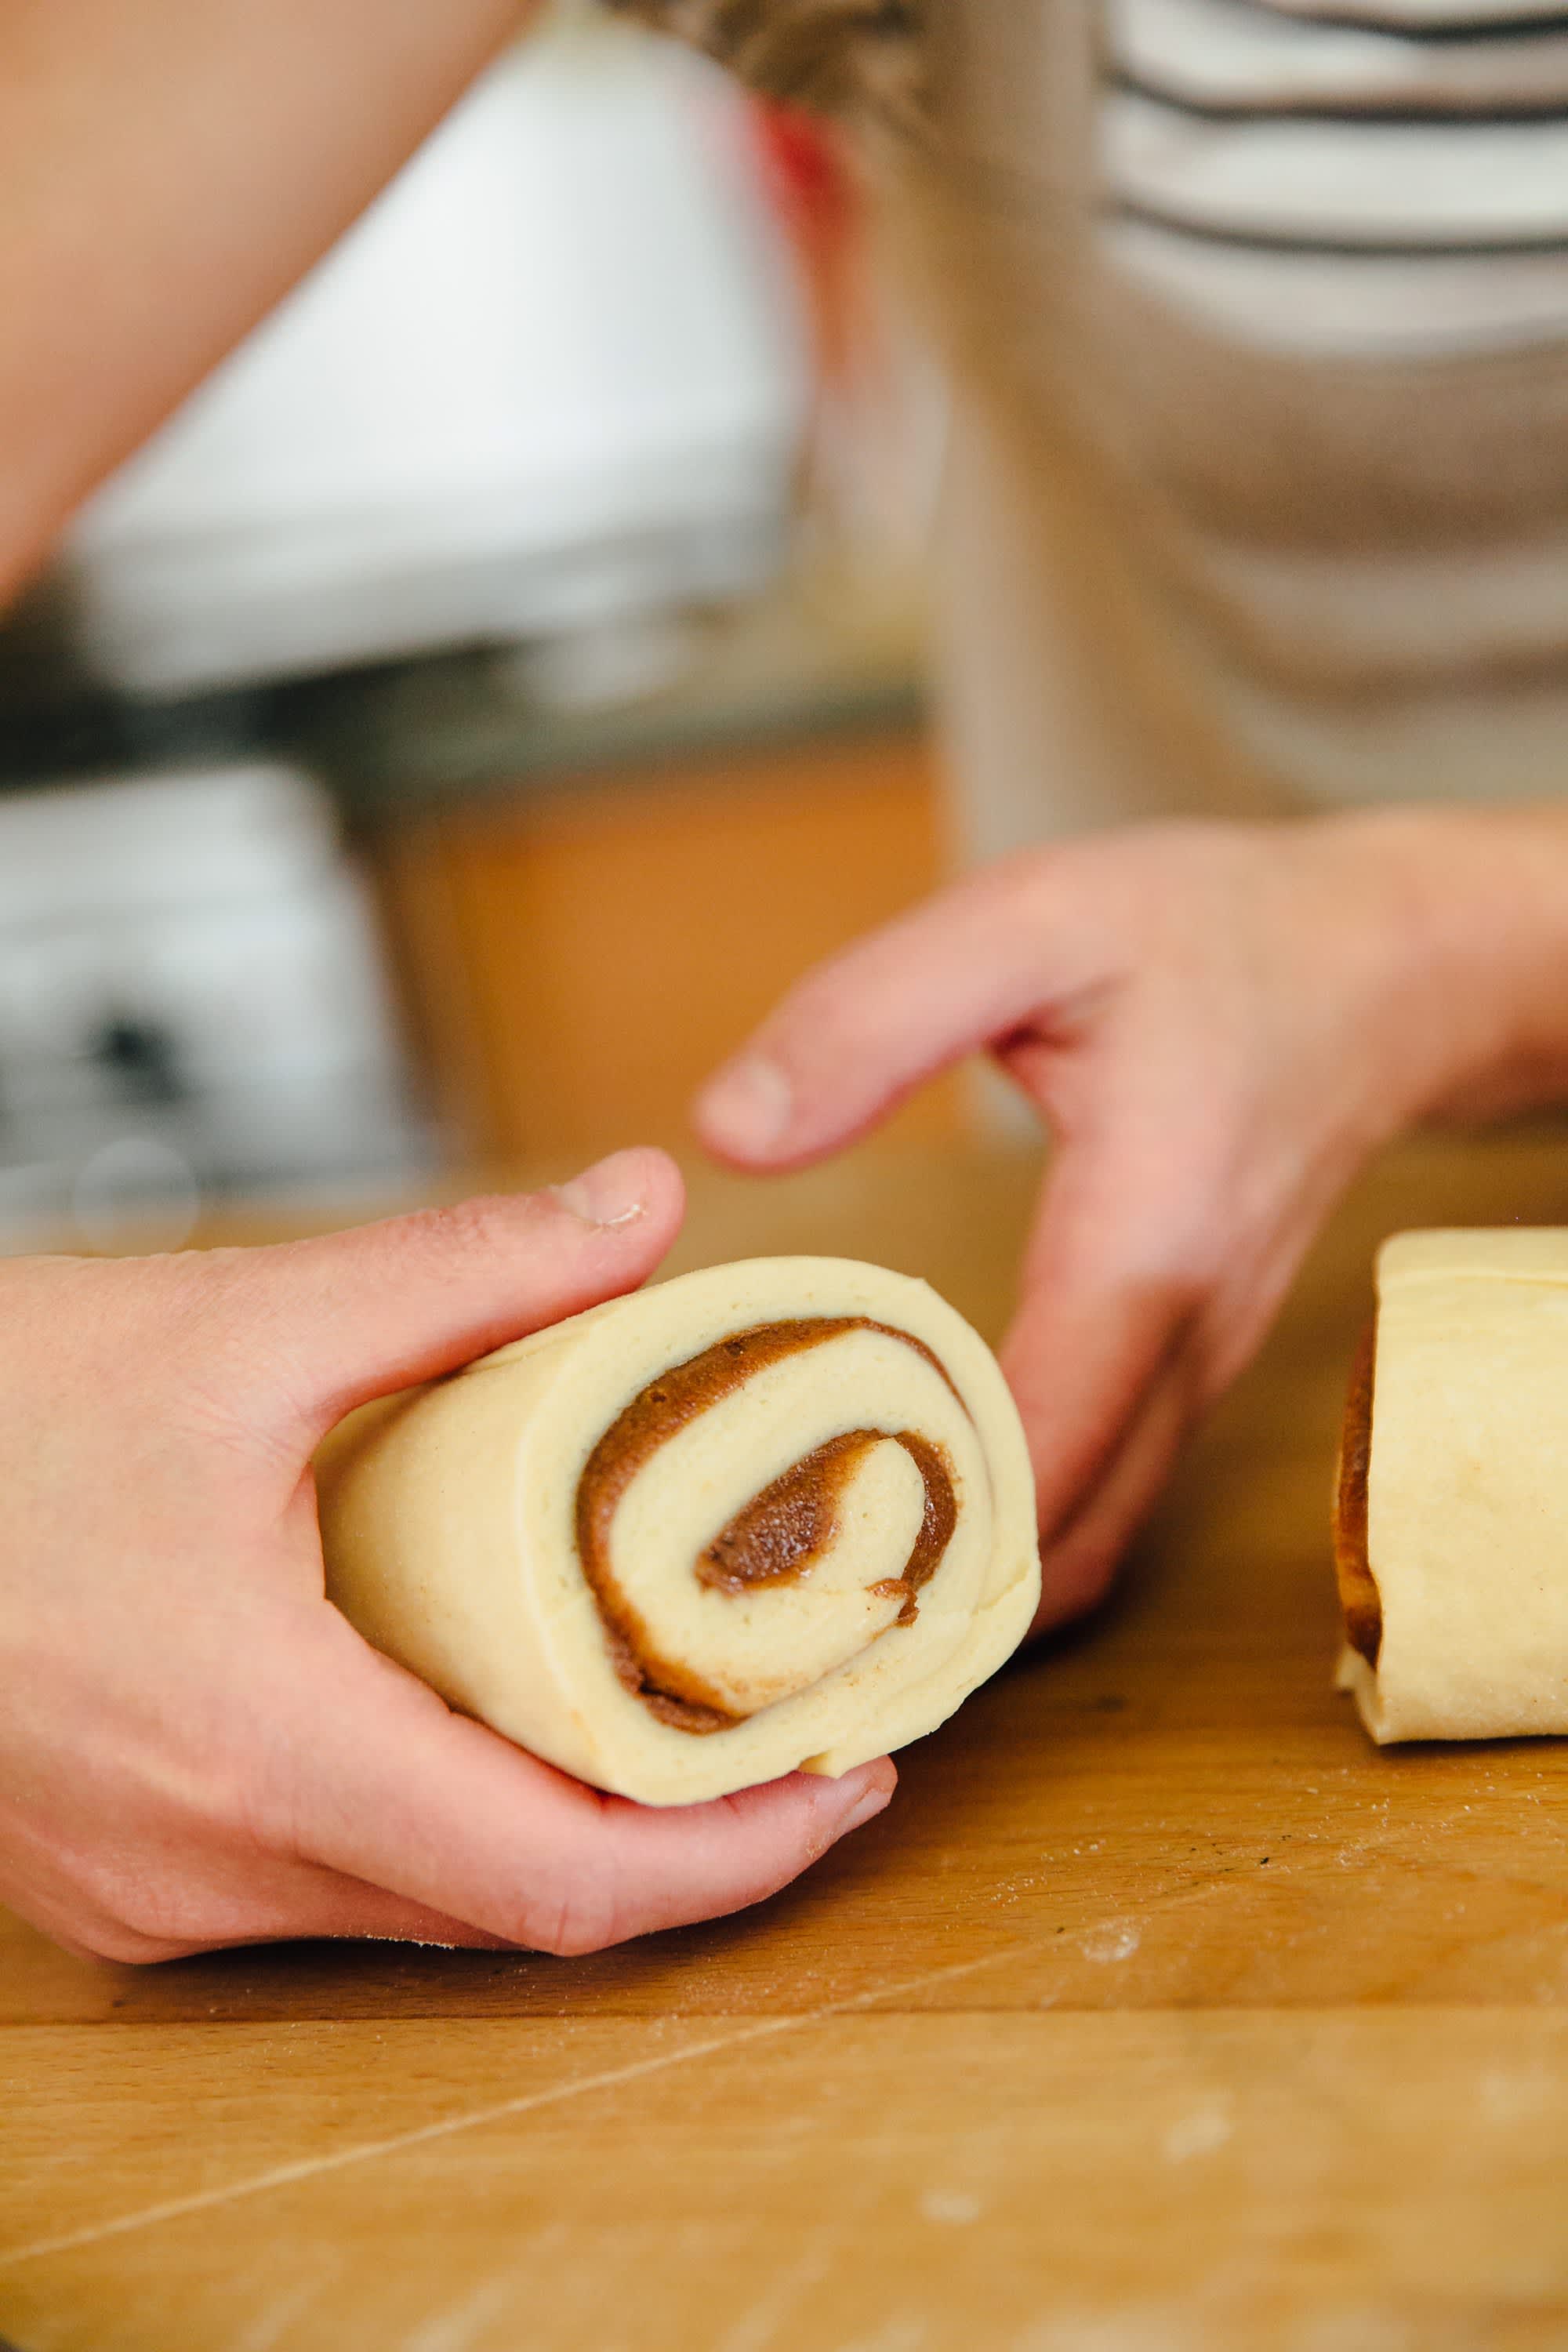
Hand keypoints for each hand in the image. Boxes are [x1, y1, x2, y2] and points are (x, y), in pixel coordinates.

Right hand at [0, 1149, 893, 1963]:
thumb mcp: (239, 1324)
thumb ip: (464, 1272)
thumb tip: (643, 1209)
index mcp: (258, 1741)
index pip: (560, 1880)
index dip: (739, 1851)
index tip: (849, 1775)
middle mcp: (208, 1860)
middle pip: (509, 1905)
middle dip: (677, 1833)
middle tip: (789, 1724)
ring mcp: (154, 1890)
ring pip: (421, 1904)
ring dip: (558, 1828)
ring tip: (673, 1711)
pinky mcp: (122, 1876)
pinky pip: (330, 1883)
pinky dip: (444, 1818)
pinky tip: (496, 1718)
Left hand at [696, 814, 1567, 1629]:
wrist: (1382, 966)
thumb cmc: (1209, 935)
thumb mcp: (1029, 922)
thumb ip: (874, 1017)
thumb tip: (727, 1133)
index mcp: (1140, 1250)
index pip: (1033, 1462)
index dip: (912, 1541)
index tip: (776, 1578)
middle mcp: (1182, 1347)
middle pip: (1058, 1554)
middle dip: (920, 1603)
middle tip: (758, 1614)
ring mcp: (1196, 1373)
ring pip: (1086, 1546)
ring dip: (965, 1583)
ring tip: (807, 1583)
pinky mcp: (1185, 1370)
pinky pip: (1101, 1500)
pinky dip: (1010, 1534)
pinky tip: (900, 1506)